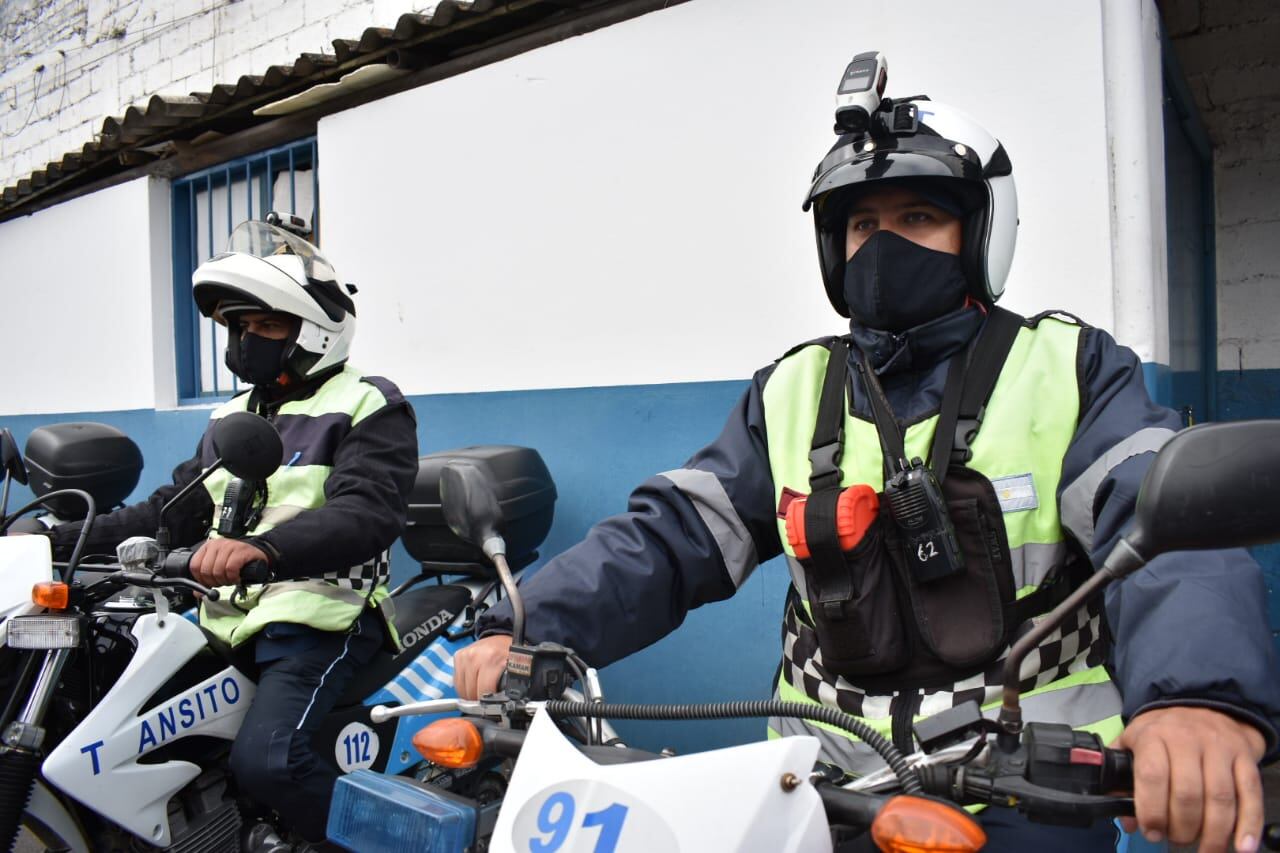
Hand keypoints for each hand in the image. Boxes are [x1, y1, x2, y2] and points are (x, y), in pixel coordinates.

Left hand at [189, 538, 268, 587]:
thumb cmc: (237, 560)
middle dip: (214, 582)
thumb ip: (206, 578)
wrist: (256, 553)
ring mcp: (229, 546)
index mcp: (208, 547)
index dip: (200, 579)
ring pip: (218, 571)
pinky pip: (230, 569)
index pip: (194, 566)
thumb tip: (197, 593)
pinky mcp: (241, 551)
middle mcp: (217, 544)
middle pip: (206, 570)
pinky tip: (237, 577)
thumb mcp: (219, 566)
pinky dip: (233, 577)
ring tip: (231, 579)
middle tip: (223, 582)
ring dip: (225, 580)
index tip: (208, 583)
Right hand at [454, 634, 512, 699]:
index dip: (488, 702)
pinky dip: (464, 686)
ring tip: (480, 692)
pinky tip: (473, 684)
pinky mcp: (459, 656)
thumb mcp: (514, 667)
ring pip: (462, 688)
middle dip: (479, 700)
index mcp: (492, 659)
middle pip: (471, 691)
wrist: (500, 637)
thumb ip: (510, 684)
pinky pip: (457, 681)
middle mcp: (476, 656)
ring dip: (470, 694)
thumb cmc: (507, 652)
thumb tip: (507, 703)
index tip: (493, 705)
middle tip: (487, 700)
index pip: (484, 690)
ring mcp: (466, 656)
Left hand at [1114, 706, 1265, 851]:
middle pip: (1188, 793)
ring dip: (1213, 833)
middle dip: (1182, 827)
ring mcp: (1220, 748)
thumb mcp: (1133, 742)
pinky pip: (1250, 795)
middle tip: (1176, 839)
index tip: (1151, 831)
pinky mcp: (1245, 758)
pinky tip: (1241, 847)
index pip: (1152, 775)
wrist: (1202, 705)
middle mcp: (1188, 740)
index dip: (1151, 811)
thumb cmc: (1163, 731)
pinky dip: (1248, 825)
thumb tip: (1127, 821)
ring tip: (1204, 849)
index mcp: (1154, 736)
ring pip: (1219, 798)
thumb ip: (1122, 779)